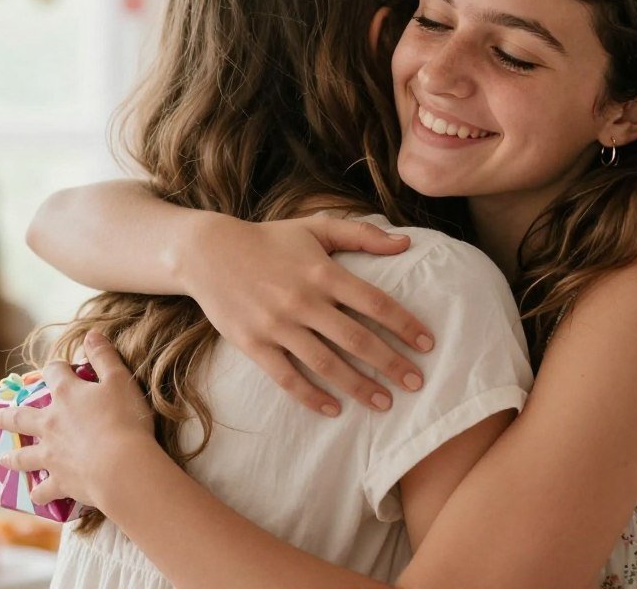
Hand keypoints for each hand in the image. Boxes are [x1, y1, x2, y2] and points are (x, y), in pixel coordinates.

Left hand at [0, 331, 154, 507]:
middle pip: (21, 416)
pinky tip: (38, 495)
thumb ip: (105, 356)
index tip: (61, 368)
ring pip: (24, 456)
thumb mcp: (121, 379)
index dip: (57, 368)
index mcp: (66, 395)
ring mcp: (51, 454)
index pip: (54, 373)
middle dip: (8, 415)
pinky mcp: (59, 481)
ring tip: (3, 459)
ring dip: (13, 457)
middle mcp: (50, 423)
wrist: (122, 465)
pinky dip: (41, 492)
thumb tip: (92, 334)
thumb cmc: (125, 419)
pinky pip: (44, 490)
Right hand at [181, 212, 434, 416]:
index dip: (404, 324)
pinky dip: (311, 396)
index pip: (374, 302)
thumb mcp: (316, 228)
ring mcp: (277, 325)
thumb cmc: (270, 240)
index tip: (427, 344)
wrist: (208, 253)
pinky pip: (287, 377)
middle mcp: (303, 300)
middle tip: (416, 383)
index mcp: (322, 271)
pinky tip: (334, 409)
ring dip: (358, 386)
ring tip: (384, 403)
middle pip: (356, 338)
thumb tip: (406, 244)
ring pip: (326, 363)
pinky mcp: (253, 344)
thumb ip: (362, 234)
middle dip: (390, 363)